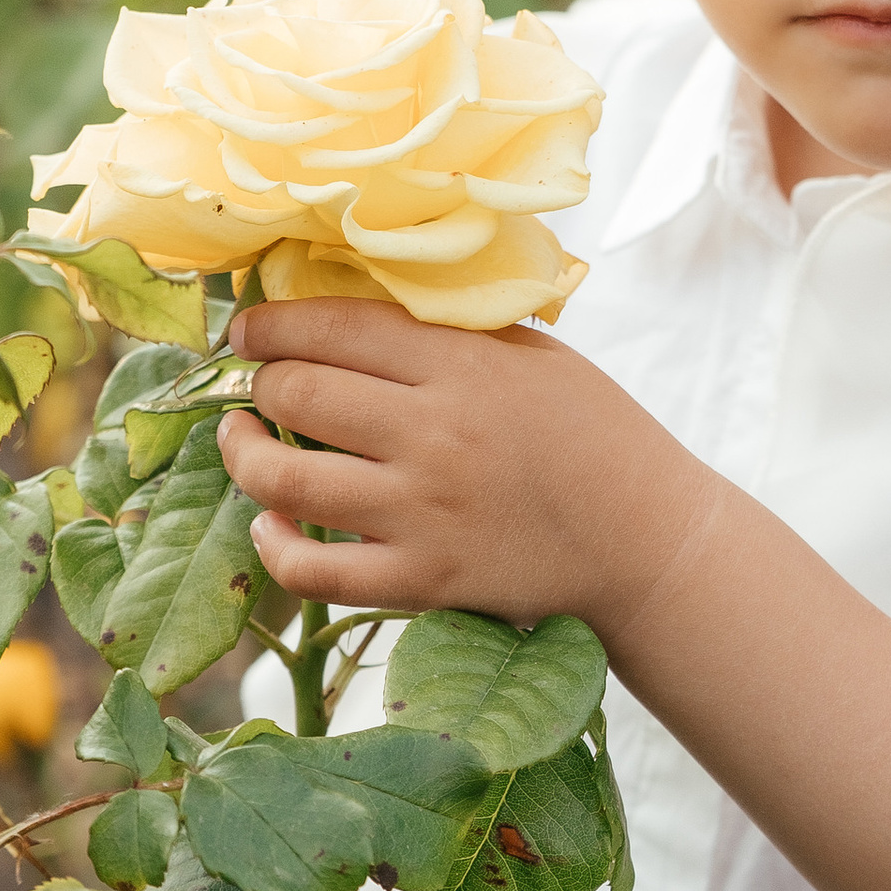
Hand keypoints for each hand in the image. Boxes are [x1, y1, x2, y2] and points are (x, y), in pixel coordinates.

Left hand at [217, 299, 698, 624]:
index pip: (333, 327)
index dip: (271, 326)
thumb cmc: (592, 435)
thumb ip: (446, 332)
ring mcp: (424, 513)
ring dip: (243, 456)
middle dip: (259, 385)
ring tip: (242, 443)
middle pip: (296, 395)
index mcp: (464, 365)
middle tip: (258, 386)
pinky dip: (275, 547)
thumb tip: (345, 309)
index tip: (249, 332)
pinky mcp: (424, 581)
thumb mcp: (530, 356)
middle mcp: (435, 435)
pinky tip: (271, 524)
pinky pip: (313, 571)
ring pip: (285, 481)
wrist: (648, 540)